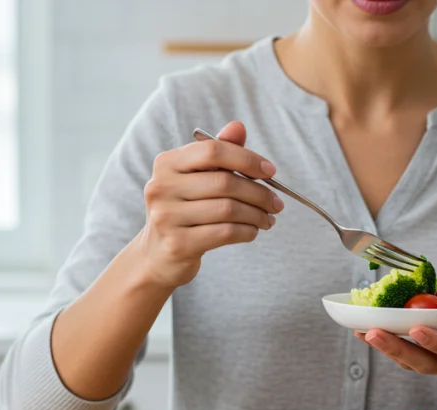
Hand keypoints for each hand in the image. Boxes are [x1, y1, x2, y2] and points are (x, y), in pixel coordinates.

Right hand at [135, 121, 283, 289]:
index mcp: (166, 163)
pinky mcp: (178, 244)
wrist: (159, 254)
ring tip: (268, 219)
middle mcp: (161, 187)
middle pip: (225, 182)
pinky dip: (247, 231)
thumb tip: (238, 127)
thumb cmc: (185, 210)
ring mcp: (167, 216)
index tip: (270, 171)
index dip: (246, 159)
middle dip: (259, 193)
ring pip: (228, 209)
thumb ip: (218, 153)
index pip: (213, 151)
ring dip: (257, 214)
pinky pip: (225, 233)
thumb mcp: (196, 179)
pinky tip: (253, 231)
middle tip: (277, 203)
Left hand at [359, 277, 436, 380]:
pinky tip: (364, 332)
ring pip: (412, 363)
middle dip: (398, 349)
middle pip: (426, 363)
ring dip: (386, 349)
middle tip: (372, 333)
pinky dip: (386, 346)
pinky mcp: (428, 363)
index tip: (417, 329)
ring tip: (361, 332)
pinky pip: (406, 358)